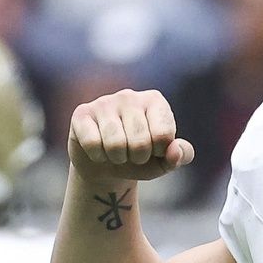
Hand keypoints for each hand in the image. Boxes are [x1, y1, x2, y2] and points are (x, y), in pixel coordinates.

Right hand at [68, 88, 194, 182]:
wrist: (105, 167)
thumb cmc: (139, 159)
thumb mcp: (164, 161)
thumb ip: (180, 155)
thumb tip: (174, 150)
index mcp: (155, 101)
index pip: (164, 135)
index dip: (159, 153)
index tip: (154, 150)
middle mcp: (130, 95)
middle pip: (140, 142)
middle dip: (137, 158)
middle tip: (132, 154)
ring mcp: (104, 102)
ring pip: (116, 144)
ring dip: (117, 159)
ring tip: (116, 152)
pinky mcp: (82, 113)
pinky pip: (93, 144)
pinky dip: (98, 156)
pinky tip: (98, 149)